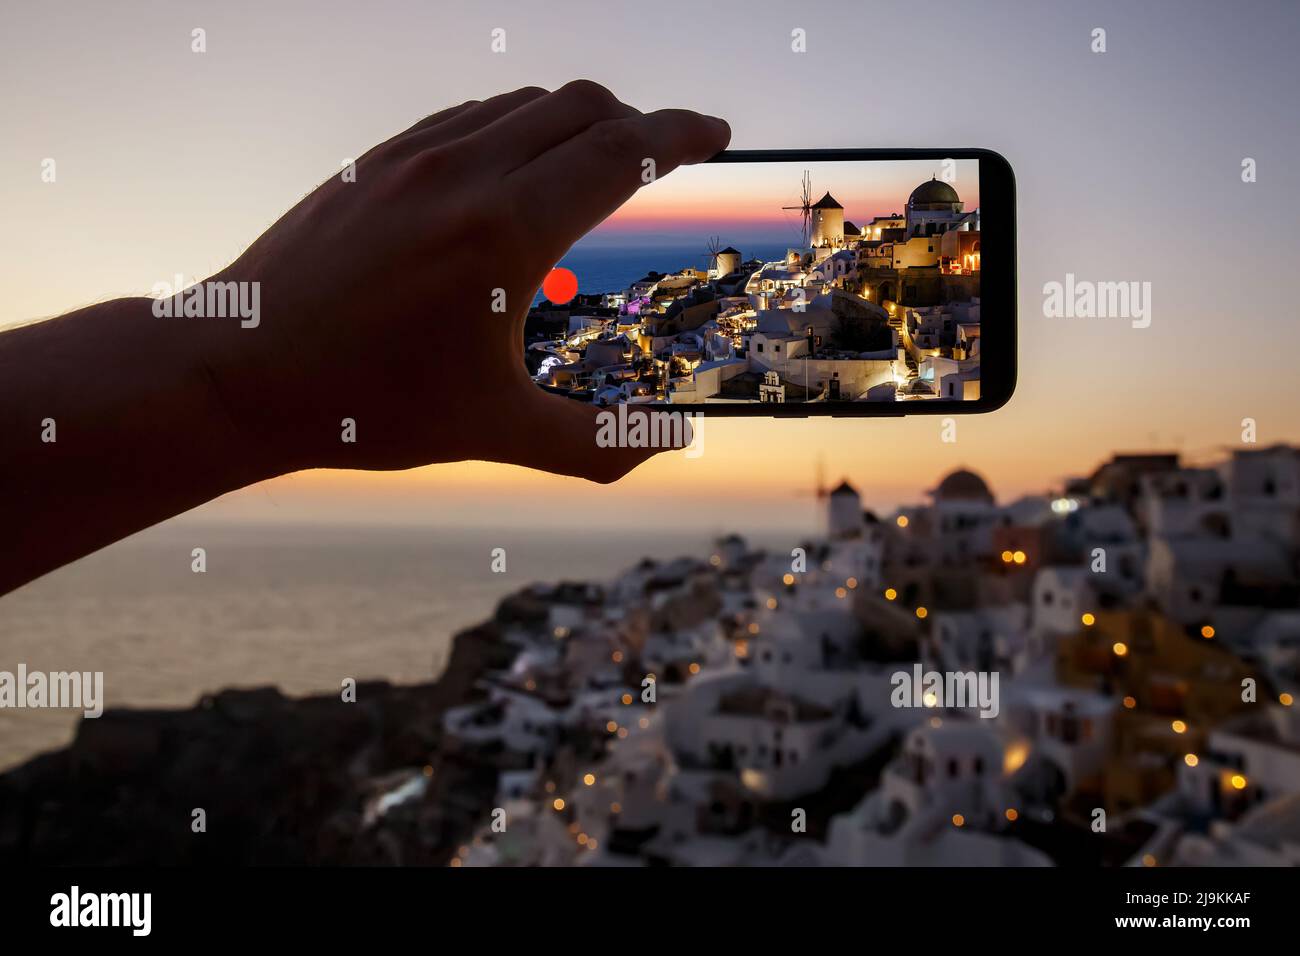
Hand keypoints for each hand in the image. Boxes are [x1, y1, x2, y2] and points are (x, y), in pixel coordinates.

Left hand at [199, 81, 729, 481]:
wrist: (239, 371)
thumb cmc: (366, 406)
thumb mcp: (495, 434)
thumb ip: (595, 444)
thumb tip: (671, 443)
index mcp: (505, 232)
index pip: (624, 150)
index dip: (684, 133)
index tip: (718, 134)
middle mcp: (464, 173)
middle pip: (584, 108)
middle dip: (641, 123)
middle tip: (667, 157)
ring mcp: (413, 157)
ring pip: (525, 102)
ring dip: (580, 120)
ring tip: (599, 164)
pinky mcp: (376, 161)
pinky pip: (471, 115)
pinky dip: (519, 125)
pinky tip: (518, 169)